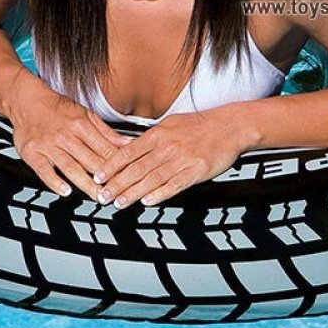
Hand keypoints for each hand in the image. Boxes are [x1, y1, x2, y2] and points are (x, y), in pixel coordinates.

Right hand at [11, 88, 130, 200]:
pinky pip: (44, 170)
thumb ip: (107, 132)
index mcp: (81, 125)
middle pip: (90, 160)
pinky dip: (55, 182)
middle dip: (105, 179)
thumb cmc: (57, 108)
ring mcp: (48, 145)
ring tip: (98, 197)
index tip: (127, 177)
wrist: (26, 100)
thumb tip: (128, 143)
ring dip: (86, 184)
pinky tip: (65, 191)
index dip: (118, 165)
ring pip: (70, 167)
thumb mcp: (86, 114)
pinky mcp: (32, 153)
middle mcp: (65, 135)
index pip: (104, 149)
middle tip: (117, 193)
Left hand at [91, 110, 249, 208]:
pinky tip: (148, 201)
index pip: (128, 152)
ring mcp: (181, 159)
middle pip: (136, 168)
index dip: (111, 166)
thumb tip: (126, 147)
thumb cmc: (199, 126)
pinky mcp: (196, 170)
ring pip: (152, 179)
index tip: (98, 177)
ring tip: (119, 203)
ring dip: (133, 193)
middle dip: (117, 184)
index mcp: (158, 134)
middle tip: (102, 196)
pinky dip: (160, 194)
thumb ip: (148, 138)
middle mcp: (167, 146)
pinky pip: (175, 185)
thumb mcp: (170, 125)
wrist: (230, 126)